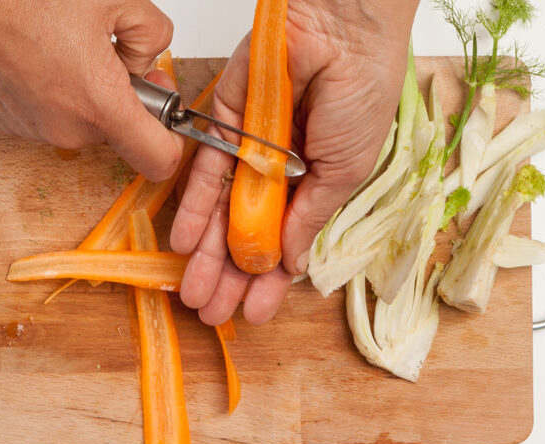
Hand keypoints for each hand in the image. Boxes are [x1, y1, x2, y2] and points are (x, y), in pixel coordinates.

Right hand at [0, 0, 182, 180]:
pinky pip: (45, 113)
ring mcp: (28, 126)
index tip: (166, 116)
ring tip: (63, 42)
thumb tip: (150, 59)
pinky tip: (36, 51)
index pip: (158, 160)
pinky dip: (51, 89)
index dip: (171, 141)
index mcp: (97, 103)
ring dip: (84, 91)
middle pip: (117, 132)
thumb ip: (153, 35)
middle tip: (109, 51)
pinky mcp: (1, 118)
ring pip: (79, 121)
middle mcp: (62, 127)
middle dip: (122, 97)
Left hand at [170, 0, 418, 325]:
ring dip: (206, 255)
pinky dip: (192, 209)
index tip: (254, 313)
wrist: (342, 28)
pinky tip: (183, 244)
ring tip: (193, 294)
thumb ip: (310, 217)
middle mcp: (278, 174)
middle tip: (214, 313)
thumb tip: (289, 263)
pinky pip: (204, 174)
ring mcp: (249, 152)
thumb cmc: (362, 91)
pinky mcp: (223, 126)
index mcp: (314, 185)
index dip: (270, 281)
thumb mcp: (345, 170)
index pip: (285, 243)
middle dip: (230, 276)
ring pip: (221, 212)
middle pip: (247, 234)